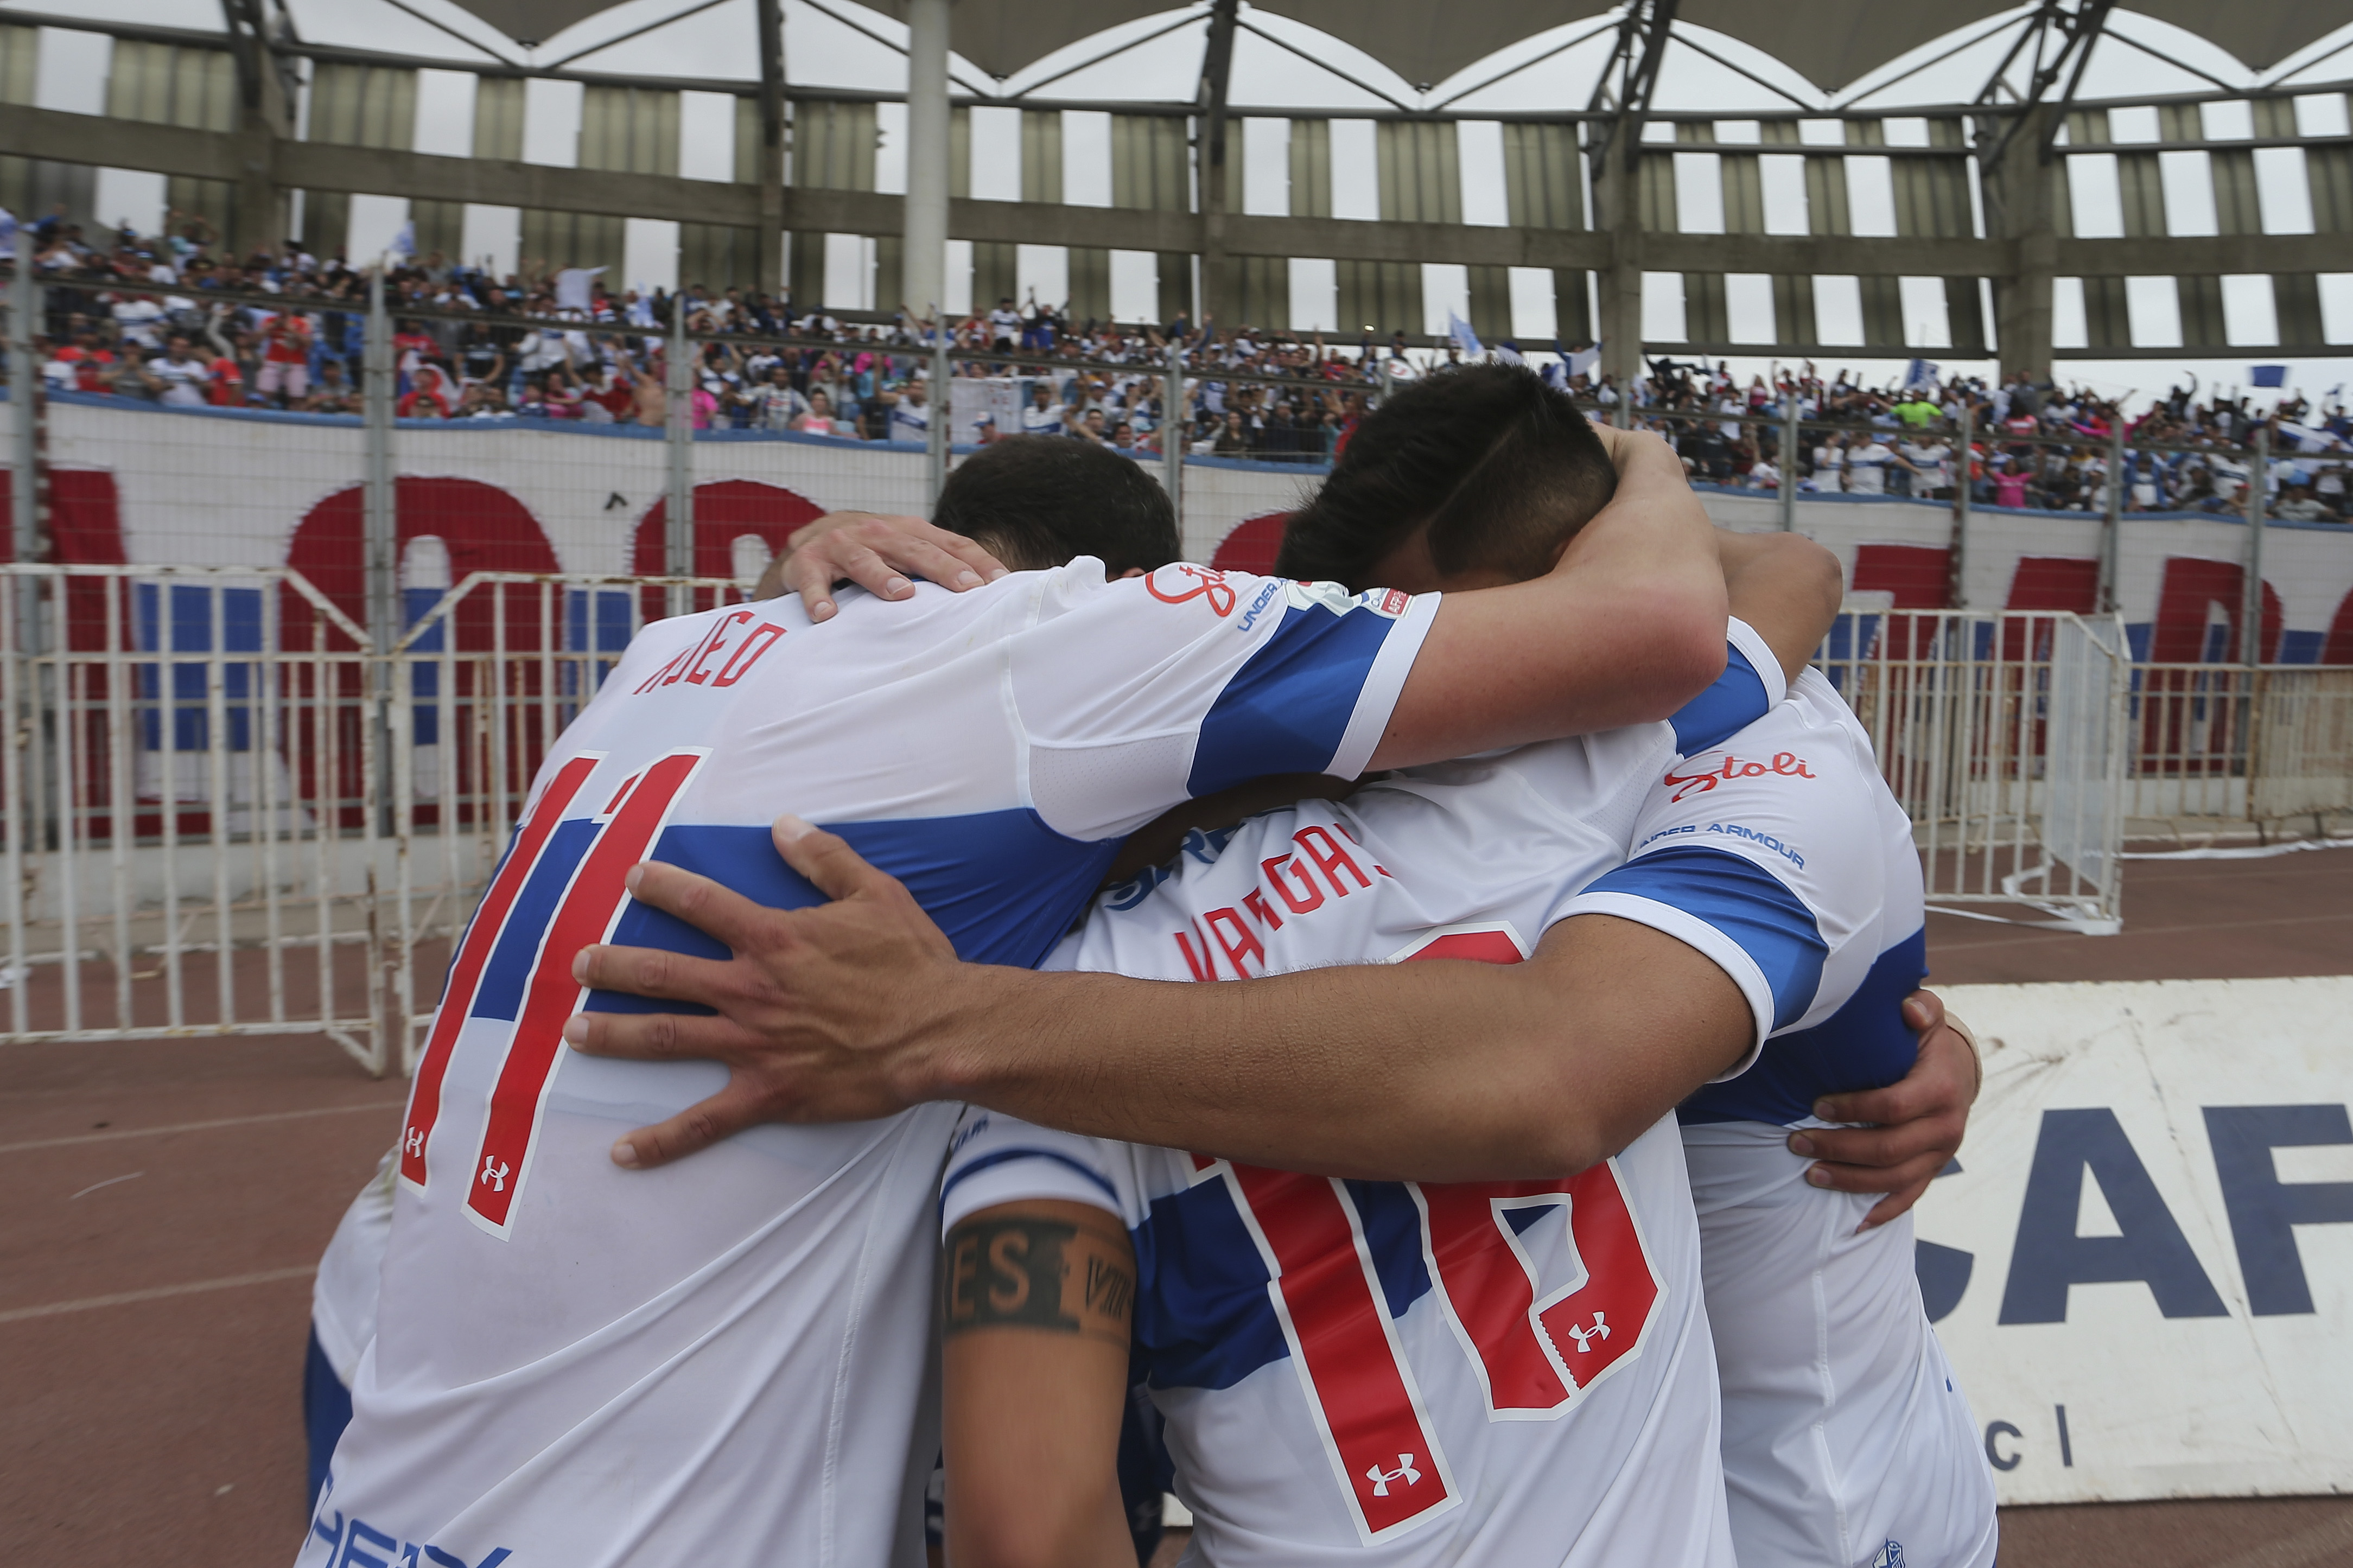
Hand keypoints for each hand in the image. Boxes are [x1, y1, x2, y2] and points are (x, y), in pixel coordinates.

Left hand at [563, 817, 976, 1166]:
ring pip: (666, 1039)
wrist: (940, 1032)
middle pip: (662, 974)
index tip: (633, 878)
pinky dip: (662, 1140)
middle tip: (579, 964)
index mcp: (774, 939)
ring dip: (614, 1035)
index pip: (702, 904)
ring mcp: (754, 1044)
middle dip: (613, 967)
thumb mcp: (876, 894)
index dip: (663, 886)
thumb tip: (784, 825)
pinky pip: (705, 1121)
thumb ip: (825, 858)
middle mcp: (751, 989)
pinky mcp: (769, 1093)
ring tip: (573, 1034)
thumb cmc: (913, 963)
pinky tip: (622, 1153)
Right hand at [755, 512, 1008, 617]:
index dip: (976, 561)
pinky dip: (817, 596)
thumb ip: (939, 565)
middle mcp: (877, 533)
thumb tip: (991, 591)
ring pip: (863, 559)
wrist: (806, 541)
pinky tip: (826, 615)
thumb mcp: (905, 552)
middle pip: (914, 549)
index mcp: (908, 531)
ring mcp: (841, 545)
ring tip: (901, 595)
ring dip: (881, 576)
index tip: (1000, 584)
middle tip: (966, 587)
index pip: (950, 543)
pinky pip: (811, 580)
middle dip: (942, 568)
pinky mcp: (806, 562)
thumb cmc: (869, 552)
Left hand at [1786, 988, 1978, 1230]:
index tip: (1815, 1105)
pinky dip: (1882, 1211)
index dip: (1852, 1108)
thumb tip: (1909, 1008)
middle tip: (1796, 1143)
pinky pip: (1910, 1197)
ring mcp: (1940, 1153)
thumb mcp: (1927, 1016)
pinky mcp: (1933, 1169)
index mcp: (1941, 1088)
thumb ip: (1920, 1008)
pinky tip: (1854, 1223)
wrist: (1960, 1071)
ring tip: (1809, 1175)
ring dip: (1850, 1181)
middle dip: (1838, 1148)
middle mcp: (1946, 1126)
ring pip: (1894, 1177)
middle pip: (1888, 1148)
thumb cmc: (1926, 1042)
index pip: (1893, 1106)